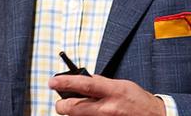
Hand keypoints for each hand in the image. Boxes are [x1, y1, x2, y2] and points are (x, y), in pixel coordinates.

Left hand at [49, 74, 165, 115]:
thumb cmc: (138, 100)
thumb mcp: (122, 85)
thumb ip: (103, 83)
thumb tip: (85, 79)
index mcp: (113, 91)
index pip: (84, 85)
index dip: (66, 82)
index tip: (52, 81)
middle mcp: (107, 108)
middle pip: (73, 108)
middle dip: (61, 105)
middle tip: (60, 102)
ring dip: (75, 113)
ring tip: (80, 108)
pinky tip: (91, 113)